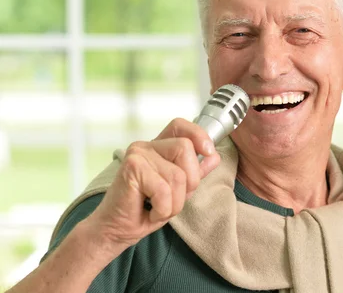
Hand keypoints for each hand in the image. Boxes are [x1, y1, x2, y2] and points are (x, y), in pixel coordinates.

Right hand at [84, 118, 220, 250]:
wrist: (116, 230)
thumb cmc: (144, 210)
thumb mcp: (178, 190)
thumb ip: (195, 172)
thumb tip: (214, 156)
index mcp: (159, 147)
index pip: (180, 125)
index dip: (198, 134)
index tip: (208, 152)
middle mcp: (147, 146)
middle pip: (186, 149)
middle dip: (189, 182)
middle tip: (172, 199)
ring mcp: (138, 154)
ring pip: (178, 175)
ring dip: (175, 202)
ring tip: (159, 208)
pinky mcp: (132, 168)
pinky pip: (164, 189)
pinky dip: (163, 208)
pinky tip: (150, 211)